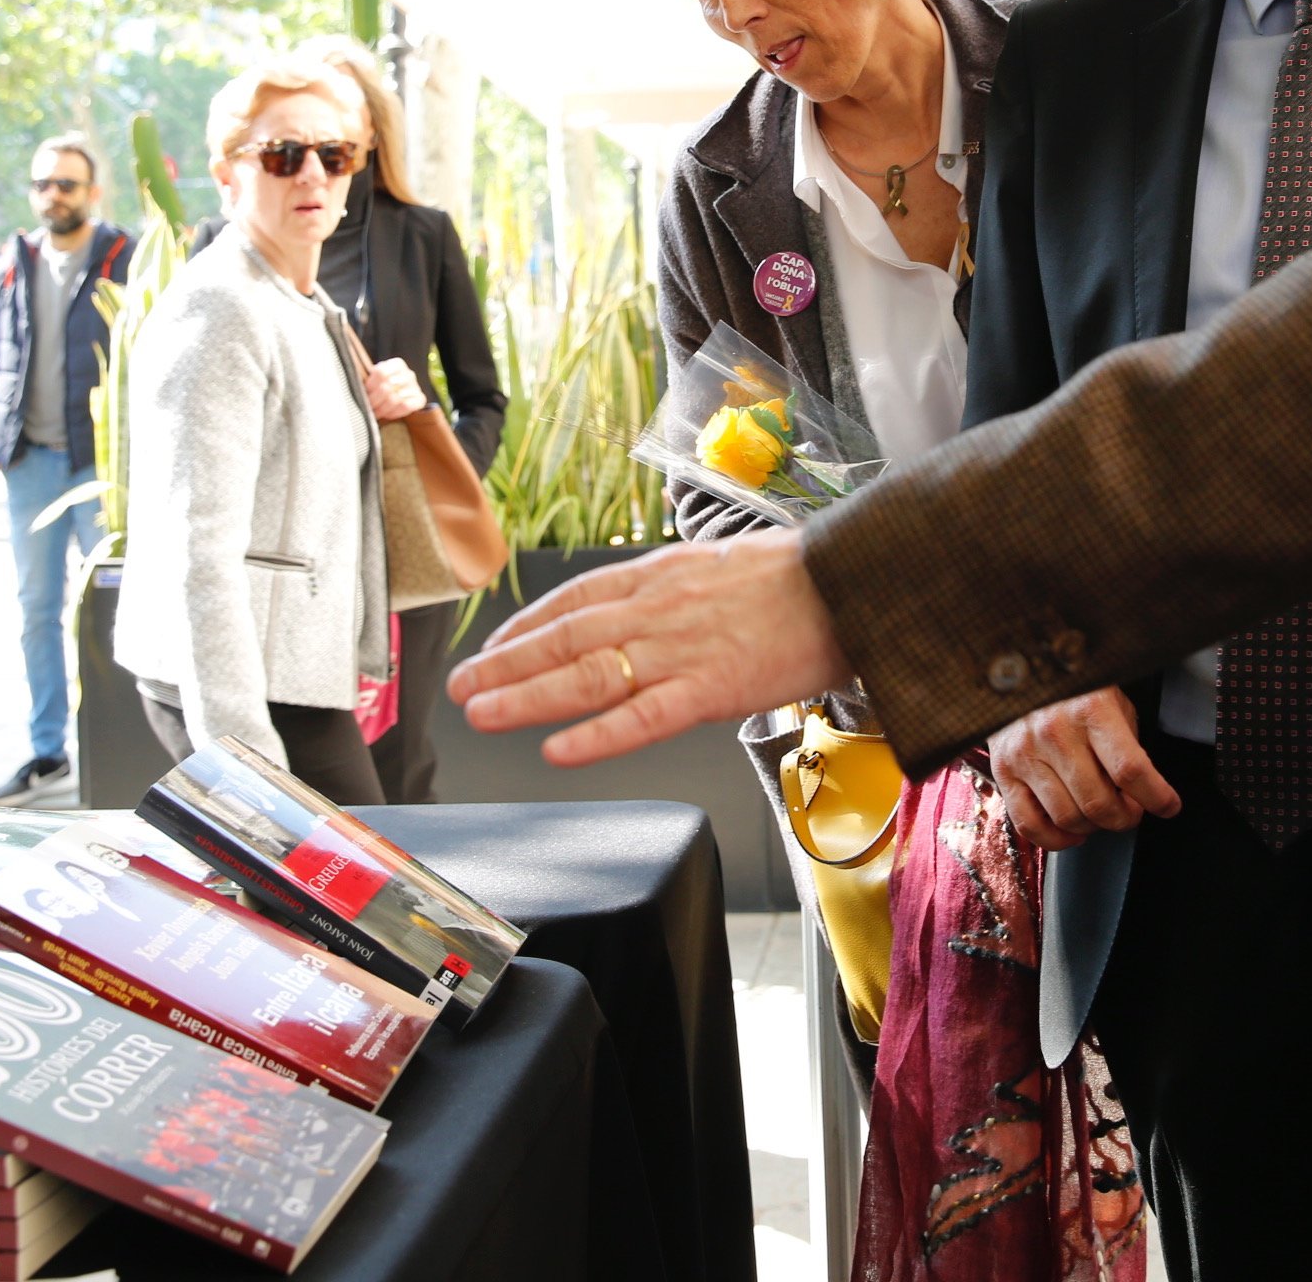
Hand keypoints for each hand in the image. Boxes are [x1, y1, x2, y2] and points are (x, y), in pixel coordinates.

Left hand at [364, 357, 426, 420]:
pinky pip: (406, 406)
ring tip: (374, 412)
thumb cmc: (380, 386)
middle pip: (386, 388)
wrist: (398, 394)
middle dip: (374, 400)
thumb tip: (354, 382)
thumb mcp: (373, 377)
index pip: (381, 373)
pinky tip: (387, 413)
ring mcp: (416, 386)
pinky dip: (394, 412)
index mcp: (397, 364)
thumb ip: (366, 378)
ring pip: (395, 399)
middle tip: (367, 406)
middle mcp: (409, 373)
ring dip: (381, 408)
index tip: (364, 392)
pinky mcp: (420, 399)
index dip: (370, 385)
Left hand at [447, 530, 847, 766]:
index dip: (525, 625)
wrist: (850, 581)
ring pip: (587, 676)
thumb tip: (649, 603)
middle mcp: (658, 609)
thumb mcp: (722, 563)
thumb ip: (678, 588)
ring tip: (483, 712)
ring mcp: (680, 649)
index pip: (575, 599)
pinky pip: (642, 717)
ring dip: (526, 696)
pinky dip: (595, 735)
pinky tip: (558, 749)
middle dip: (504, 663)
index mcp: (661, 575)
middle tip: (461, 685)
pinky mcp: (711, 688)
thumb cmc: (800, 575)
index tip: (492, 645)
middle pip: (564, 638)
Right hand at [988, 687, 1179, 851]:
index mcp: (1091, 709)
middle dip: (1126, 817)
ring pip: (1068, 818)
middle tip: (1132, 809)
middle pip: (1099, 803)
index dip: (1157, 797)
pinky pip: (1029, 824)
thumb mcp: (1112, 699)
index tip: (1168, 805)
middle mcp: (1055, 732)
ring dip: (1094, 827)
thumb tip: (1141, 791)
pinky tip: (1073, 831)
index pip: (1130, 770)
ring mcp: (1025, 753)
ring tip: (1101, 812)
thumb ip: (1127, 743)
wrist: (1019, 666)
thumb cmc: (1073, 686)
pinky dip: (1056, 839)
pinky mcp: (1003, 770)